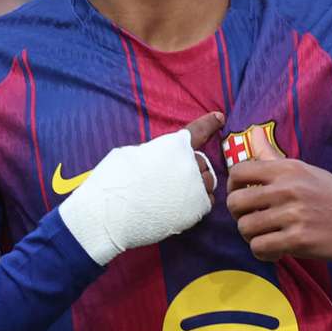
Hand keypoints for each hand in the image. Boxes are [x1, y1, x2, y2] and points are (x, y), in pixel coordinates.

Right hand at [58, 111, 224, 265]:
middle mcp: (190, 163)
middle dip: (192, 168)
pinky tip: (181, 206)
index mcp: (174, 145)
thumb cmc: (116, 181)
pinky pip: (207, 201)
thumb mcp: (133, 153)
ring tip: (175, 195)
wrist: (112, 213)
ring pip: (208, 182)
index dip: (209, 123)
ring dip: (197, 185)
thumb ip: (157, 151)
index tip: (219, 118)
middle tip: (171, 180)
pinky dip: (198, 202)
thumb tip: (163, 158)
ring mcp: (196, 186)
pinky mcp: (197, 208)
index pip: (198, 130)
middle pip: (202, 162)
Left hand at [226, 132, 331, 261]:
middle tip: (251, 218)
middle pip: (236, 202)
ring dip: (250, 235)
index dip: (232, 186)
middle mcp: (287, 189)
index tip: (243, 195)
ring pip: (245, 228)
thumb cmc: (328, 193)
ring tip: (264, 235)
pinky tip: (275, 249)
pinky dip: (263, 252)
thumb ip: (272, 156)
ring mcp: (293, 214)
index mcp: (286, 169)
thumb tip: (252, 133)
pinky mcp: (298, 239)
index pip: (239, 172)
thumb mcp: (302, 169)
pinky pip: (260, 248)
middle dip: (238, 214)